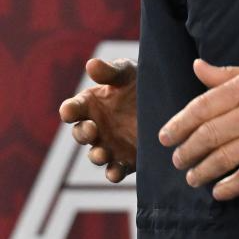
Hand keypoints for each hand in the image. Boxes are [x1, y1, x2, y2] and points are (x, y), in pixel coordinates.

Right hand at [59, 58, 138, 181]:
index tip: (70, 111)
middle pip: (81, 133)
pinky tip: (115, 173)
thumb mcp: (128, 72)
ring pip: (96, 154)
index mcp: (90, 104)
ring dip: (96, 156)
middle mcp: (96, 127)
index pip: (73, 108)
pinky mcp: (127, 159)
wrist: (168, 97)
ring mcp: (110, 144)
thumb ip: (110, 71)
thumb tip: (91, 65)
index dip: (69, 110)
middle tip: (91, 130)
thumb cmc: (140, 81)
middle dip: (83, 133)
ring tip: (102, 153)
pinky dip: (113, 173)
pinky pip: (116, 170)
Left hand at [159, 59, 238, 200]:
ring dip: (203, 171)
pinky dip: (230, 186)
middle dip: (187, 151)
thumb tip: (198, 67)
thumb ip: (231, 74)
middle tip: (179, 160)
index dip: (179, 124)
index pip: (203, 107)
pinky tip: (219, 191)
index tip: (166, 137)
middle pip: (209, 136)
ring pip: (224, 159)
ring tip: (193, 177)